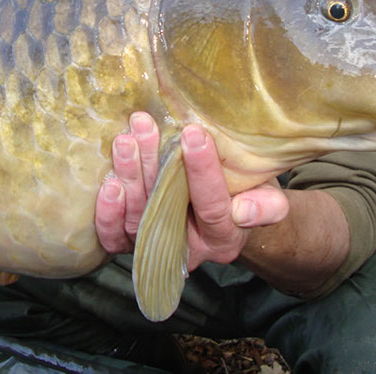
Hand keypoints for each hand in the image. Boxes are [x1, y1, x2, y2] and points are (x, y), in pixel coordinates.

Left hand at [94, 112, 289, 269]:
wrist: (228, 211)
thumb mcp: (268, 195)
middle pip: (165, 211)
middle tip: (145, 127)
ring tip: (126, 139)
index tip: (193, 133)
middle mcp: (189, 248)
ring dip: (129, 176)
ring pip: (136, 220)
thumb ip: (268, 205)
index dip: (202, 171)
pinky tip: (108, 182)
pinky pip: (115, 238)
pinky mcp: (134, 241)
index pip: (213, 206)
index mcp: (225, 237)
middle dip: (152, 165)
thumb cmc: (247, 193)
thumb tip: (245, 211)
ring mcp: (158, 246)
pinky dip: (107, 213)